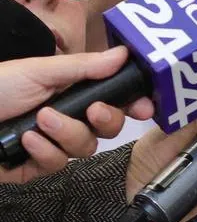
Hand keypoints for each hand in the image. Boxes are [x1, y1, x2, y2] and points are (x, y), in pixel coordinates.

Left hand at [0, 47, 154, 182]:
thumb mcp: (39, 71)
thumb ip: (85, 67)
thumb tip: (123, 54)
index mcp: (71, 91)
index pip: (113, 99)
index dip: (133, 104)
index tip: (145, 108)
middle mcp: (67, 117)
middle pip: (107, 128)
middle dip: (103, 120)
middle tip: (90, 111)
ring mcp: (52, 143)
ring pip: (85, 148)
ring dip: (65, 134)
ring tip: (40, 122)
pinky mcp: (35, 167)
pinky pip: (58, 164)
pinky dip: (44, 152)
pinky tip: (26, 141)